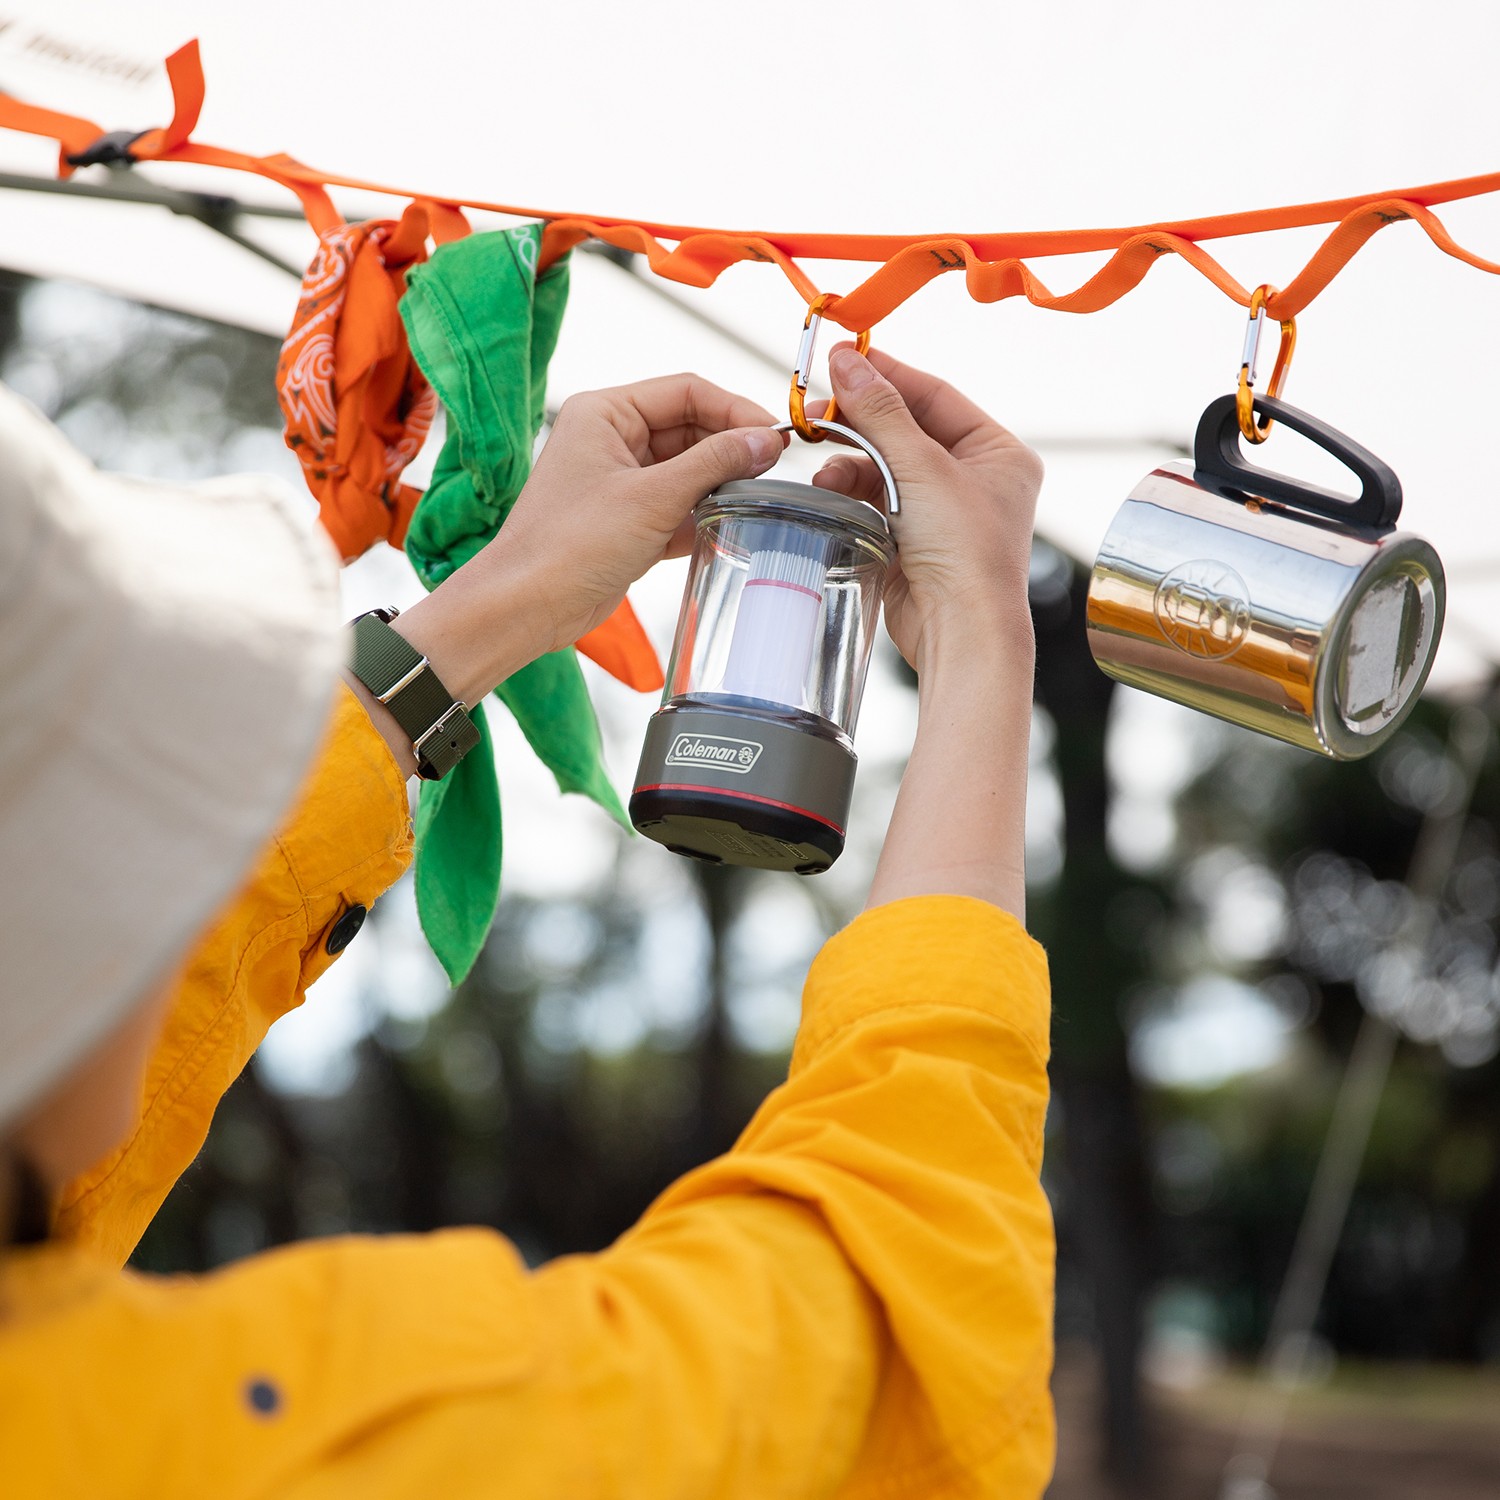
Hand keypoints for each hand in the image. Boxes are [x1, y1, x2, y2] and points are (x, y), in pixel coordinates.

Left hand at [360, 374, 783, 776]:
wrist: (527, 606)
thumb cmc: (566, 546)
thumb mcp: (652, 498)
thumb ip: (713, 464)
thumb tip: (762, 440)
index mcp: (605, 413)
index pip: (685, 391)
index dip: (734, 409)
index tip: (773, 435)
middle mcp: (610, 439)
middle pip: (690, 428)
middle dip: (730, 448)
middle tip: (771, 469)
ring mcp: (619, 481)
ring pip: (687, 469)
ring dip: (719, 483)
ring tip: (755, 498)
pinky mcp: (627, 520)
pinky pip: (677, 505)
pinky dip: (702, 515)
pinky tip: (729, 527)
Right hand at [810, 347, 1041, 673]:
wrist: (961, 631)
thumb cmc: (967, 555)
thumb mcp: (921, 468)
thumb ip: (880, 411)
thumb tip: (848, 360)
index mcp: (998, 452)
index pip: (935, 395)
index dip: (887, 375)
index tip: (842, 359)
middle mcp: (976, 478)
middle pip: (907, 429)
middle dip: (861, 423)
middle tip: (819, 411)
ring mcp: (945, 510)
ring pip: (886, 465)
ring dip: (851, 462)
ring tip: (825, 469)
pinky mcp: (916, 538)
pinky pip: (876, 499)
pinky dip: (852, 492)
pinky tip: (831, 492)